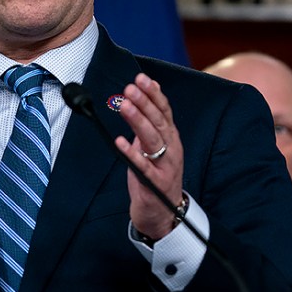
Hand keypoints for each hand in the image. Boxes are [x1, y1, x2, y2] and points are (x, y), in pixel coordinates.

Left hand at [114, 73, 184, 239]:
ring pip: (153, 140)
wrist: (163, 214)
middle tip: (130, 87)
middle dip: (144, 102)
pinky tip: (120, 141)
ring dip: (138, 121)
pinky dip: (132, 153)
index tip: (141, 78)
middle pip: (159, 121)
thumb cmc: (156, 175)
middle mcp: (171, 149)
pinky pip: (143, 167)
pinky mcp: (155, 184)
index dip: (154, 94)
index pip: (164, 111)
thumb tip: (141, 94)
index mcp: (171, 138)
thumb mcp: (154, 146)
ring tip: (125, 105)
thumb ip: (149, 122)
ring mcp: (165, 166)